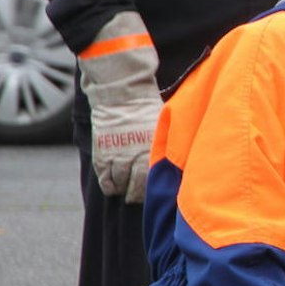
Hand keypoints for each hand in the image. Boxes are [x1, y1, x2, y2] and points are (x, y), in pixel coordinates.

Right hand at [79, 11, 163, 203]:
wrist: (122, 92)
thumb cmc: (148, 107)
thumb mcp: (165, 125)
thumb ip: (170, 143)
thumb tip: (182, 160)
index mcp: (153, 150)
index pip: (155, 180)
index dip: (156, 189)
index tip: (159, 191)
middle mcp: (135, 156)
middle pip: (137, 188)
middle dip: (139, 193)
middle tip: (142, 194)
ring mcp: (117, 156)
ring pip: (120, 185)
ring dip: (124, 190)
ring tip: (128, 190)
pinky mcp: (102, 153)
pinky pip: (105, 178)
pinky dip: (110, 185)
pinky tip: (114, 186)